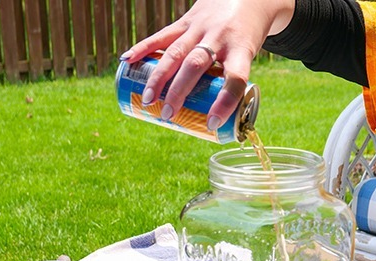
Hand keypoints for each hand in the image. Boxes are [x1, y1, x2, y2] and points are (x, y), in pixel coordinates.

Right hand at [121, 0, 294, 130]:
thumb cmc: (246, 35)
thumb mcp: (248, 57)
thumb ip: (231, 83)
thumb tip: (214, 122)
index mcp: (242, 48)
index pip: (235, 78)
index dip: (224, 102)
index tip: (212, 124)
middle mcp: (219, 36)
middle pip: (196, 65)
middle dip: (179, 91)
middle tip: (167, 114)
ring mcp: (200, 27)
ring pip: (175, 52)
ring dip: (158, 77)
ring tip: (147, 99)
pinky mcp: (186, 21)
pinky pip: (162, 36)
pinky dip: (143, 48)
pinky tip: (127, 60)